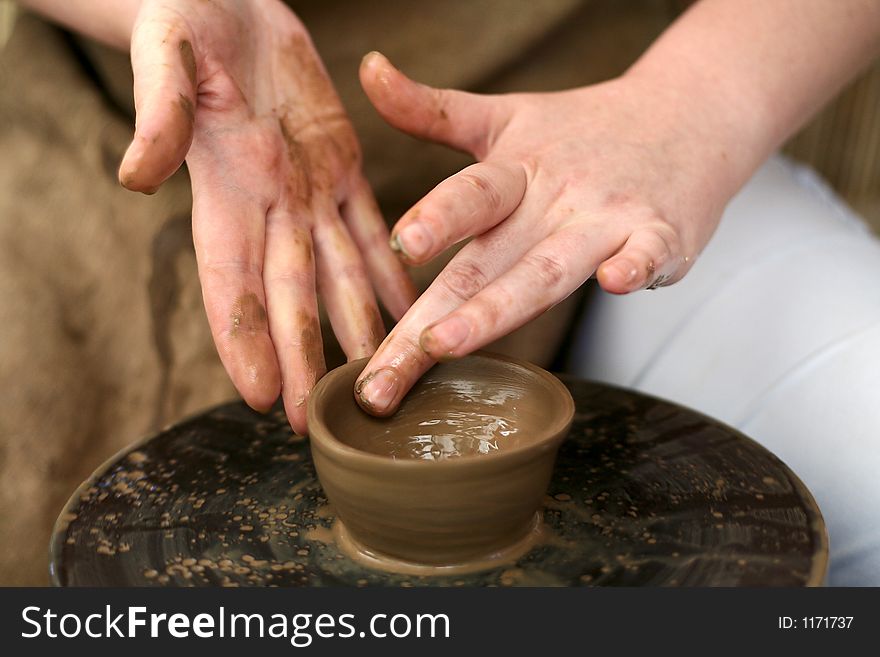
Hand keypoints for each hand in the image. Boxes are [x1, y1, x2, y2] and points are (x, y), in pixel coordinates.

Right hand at [119, 1, 414, 432]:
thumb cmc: (184, 23)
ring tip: (376, 381)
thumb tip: (133, 176)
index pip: (230, 280)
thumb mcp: (166, 57)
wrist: (227, 4)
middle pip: (290, 297)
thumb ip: (159, 114)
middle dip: (303, 360)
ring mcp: (307, 193)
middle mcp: (268, 206)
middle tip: (316, 421)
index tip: (258, 394)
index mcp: (223, 188)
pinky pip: (372, 231)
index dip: (243, 339)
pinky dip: (391, 274)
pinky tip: (409, 309)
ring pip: (338, 276)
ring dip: (354, 331)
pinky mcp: (340, 169)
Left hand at [354, 52, 741, 415]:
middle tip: (386, 365)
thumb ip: (432, 109)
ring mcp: (607, 218)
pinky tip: (615, 283)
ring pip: (548, 270)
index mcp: (515, 171)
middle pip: (489, 260)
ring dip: (497, 309)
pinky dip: (634, 267)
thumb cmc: (582, 131)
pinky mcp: (660, 236)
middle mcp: (555, 196)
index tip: (401, 245)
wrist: (686, 114)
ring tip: (446, 345)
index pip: (470, 196)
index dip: (436, 217)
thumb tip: (368, 69)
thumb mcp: (503, 116)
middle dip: (435, 315)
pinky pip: (646, 253)